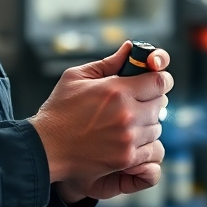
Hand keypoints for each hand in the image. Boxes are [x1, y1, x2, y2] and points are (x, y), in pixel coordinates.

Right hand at [29, 42, 171, 202]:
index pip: (160, 82)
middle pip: (161, 104)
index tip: (156, 82)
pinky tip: (128, 138)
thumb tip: (130, 48)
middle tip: (138, 102)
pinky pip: (151, 148)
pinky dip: (144, 143)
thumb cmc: (59, 111)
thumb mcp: (76, 78)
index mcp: (117, 91)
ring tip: (129, 121)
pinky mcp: (126, 158)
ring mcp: (128, 138)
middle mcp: (127, 114)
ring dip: (148, 123)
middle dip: (152, 101)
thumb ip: (108, 63)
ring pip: (157, 127)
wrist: (46, 148)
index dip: (161, 80)